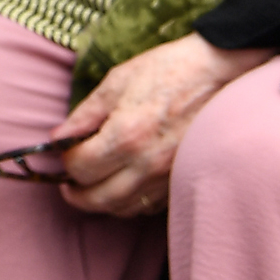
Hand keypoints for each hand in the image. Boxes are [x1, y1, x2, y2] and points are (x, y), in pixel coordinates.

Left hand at [53, 34, 274, 217]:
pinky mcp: (182, 181)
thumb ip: (85, 114)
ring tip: (93, 184)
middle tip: (68, 183)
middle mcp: (147, 164)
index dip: (65, 162)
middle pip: (98, 199)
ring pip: (124, 209)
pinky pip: (149, 206)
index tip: (64, 152)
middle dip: (76, 193)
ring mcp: (168, 177)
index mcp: (126, 136)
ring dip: (101, 201)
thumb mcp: (117, 81)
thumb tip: (58, 137)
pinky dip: (130, 201)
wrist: (220, 74)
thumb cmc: (169, 70)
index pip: (80, 168)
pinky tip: (124, 184)